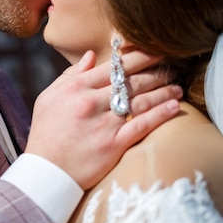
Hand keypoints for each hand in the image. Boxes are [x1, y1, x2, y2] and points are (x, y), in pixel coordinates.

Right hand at [25, 50, 181, 189]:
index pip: (113, 66)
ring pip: (140, 101)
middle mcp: (91, 103)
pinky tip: (173, 107)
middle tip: (170, 66)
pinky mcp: (113, 144)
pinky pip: (142, 125)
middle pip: (130, 81)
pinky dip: (160, 115)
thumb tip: (91, 56)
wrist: (45, 172)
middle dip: (154, 72)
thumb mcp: (49, 98)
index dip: (137, 57)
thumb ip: (69, 75)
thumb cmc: (46, 134)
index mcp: (76, 88)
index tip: (153, 50)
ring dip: (162, 91)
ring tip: (177, 87)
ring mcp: (103, 124)